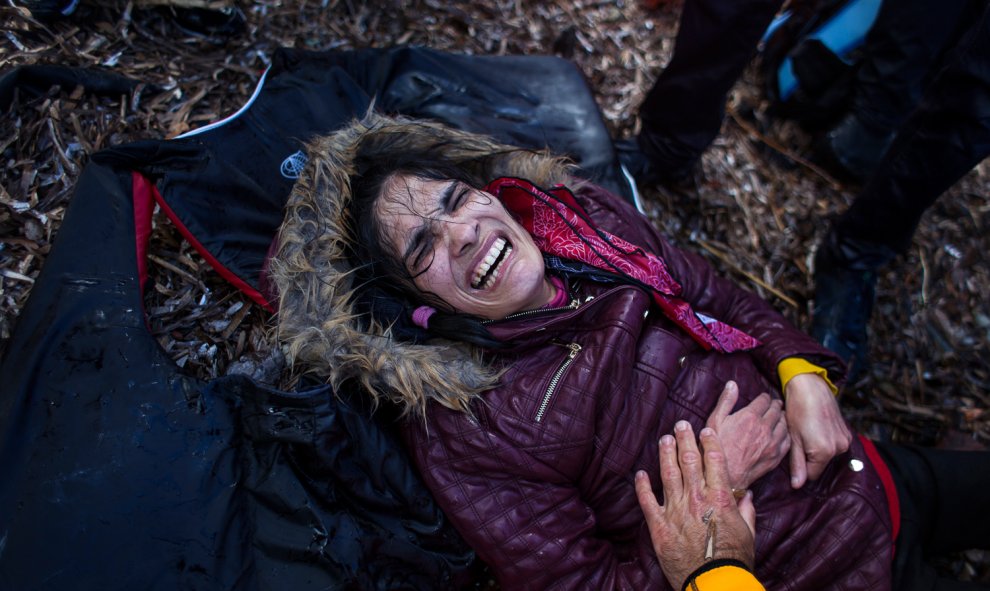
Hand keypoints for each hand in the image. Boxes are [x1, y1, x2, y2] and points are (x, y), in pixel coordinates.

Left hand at [635, 421, 756, 590]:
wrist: (714, 582)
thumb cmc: (734, 559)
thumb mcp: (748, 533)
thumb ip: (746, 511)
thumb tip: (747, 496)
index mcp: (719, 499)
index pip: (714, 461)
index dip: (709, 443)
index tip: (706, 430)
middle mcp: (696, 499)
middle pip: (688, 461)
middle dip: (685, 439)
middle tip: (681, 424)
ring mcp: (675, 511)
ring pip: (668, 474)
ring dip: (665, 454)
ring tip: (663, 439)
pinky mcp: (659, 525)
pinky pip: (647, 500)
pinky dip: (642, 486)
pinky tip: (640, 473)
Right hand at [705, 381, 789, 488]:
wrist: (725, 475)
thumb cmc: (717, 448)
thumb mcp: (715, 421)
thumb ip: (726, 401)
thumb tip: (732, 384)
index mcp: (750, 416)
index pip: (764, 400)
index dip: (764, 397)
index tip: (763, 398)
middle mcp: (765, 428)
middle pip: (776, 410)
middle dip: (775, 405)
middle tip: (774, 404)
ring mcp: (772, 443)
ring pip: (784, 424)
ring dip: (782, 418)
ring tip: (779, 416)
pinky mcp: (776, 456)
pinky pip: (787, 440)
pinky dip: (786, 434)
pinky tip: (782, 433)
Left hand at [784, 373, 851, 487]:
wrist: (810, 387)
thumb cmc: (797, 410)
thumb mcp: (793, 438)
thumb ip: (796, 463)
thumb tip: (797, 486)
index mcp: (824, 452)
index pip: (811, 475)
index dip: (800, 467)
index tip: (794, 452)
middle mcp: (839, 448)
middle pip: (820, 465)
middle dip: (809, 457)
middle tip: (799, 438)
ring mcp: (845, 440)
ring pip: (827, 455)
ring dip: (817, 449)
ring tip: (807, 431)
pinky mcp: (847, 432)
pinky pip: (834, 445)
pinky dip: (825, 441)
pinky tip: (816, 427)